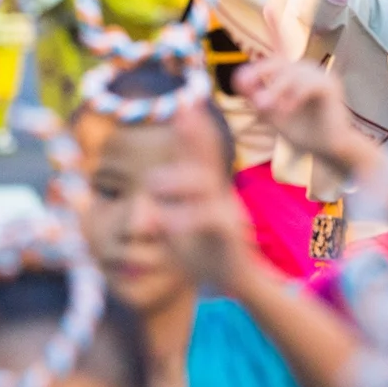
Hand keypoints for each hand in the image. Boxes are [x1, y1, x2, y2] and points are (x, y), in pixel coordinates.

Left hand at [145, 107, 256, 291]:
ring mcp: (225, 213)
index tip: (186, 104)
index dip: (194, 130)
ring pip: (204, 186)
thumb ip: (166, 216)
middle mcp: (219, 196)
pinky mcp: (226, 236)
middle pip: (207, 159)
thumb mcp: (183, 232)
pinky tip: (164, 219)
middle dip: (196, 134)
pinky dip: (182, 218)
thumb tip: (147, 208)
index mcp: (209, 192)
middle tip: (187, 106)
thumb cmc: (209, 255)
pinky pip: (206, 220)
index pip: (200, 156)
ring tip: (153, 184)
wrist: (240, 282)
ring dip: (177, 181)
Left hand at [234, 58, 377, 174]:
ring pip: (292, 74)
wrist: (332, 151)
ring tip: (264, 107)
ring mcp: (321, 75)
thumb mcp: (274, 116)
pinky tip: (286, 111)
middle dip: (262, 75)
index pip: (271, 63)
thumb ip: (258, 100)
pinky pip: (309, 85)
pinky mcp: (330, 86)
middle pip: (279, 63)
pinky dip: (295, 97)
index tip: (240, 84)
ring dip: (275, 90)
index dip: (254, 71)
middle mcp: (309, 70)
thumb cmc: (306, 134)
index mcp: (296, 74)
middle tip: (252, 95)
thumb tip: (238, 80)